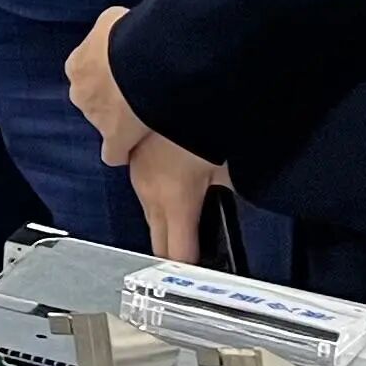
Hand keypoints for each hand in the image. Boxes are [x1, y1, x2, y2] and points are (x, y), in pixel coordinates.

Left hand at [66, 6, 151, 165]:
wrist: (142, 62)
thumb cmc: (128, 35)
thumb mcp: (114, 20)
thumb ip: (112, 30)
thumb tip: (122, 30)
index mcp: (77, 65)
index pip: (87, 73)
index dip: (106, 74)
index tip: (124, 73)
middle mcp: (80, 93)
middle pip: (93, 99)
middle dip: (111, 97)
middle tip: (138, 91)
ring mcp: (95, 119)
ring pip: (104, 122)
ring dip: (121, 119)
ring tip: (146, 114)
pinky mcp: (114, 139)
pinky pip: (114, 152)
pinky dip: (122, 151)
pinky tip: (134, 148)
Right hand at [129, 135, 232, 263]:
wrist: (163, 90)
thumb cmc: (196, 126)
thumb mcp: (223, 163)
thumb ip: (227, 189)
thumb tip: (232, 197)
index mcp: (174, 202)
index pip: (177, 254)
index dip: (189, 270)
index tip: (202, 275)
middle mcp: (151, 197)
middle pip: (158, 243)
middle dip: (173, 255)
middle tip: (194, 260)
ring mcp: (138, 180)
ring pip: (150, 219)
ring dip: (165, 227)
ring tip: (185, 227)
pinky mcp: (133, 164)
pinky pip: (145, 196)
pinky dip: (158, 203)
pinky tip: (171, 193)